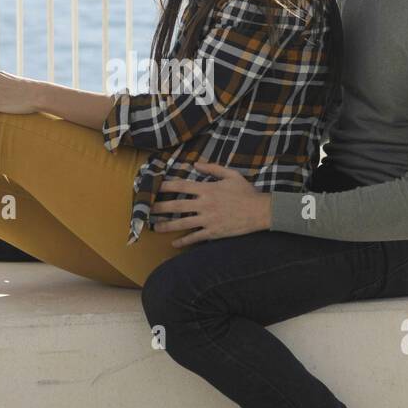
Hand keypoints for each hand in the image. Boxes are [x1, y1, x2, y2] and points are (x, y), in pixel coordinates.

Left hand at [151, 162, 271, 246]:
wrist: (260, 212)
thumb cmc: (246, 192)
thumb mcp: (231, 175)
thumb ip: (212, 168)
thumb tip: (195, 164)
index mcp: (208, 189)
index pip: (181, 186)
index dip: (166, 186)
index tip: (155, 187)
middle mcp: (205, 204)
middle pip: (176, 206)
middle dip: (159, 207)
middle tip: (147, 210)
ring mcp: (208, 220)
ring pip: (182, 224)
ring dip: (167, 226)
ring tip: (155, 228)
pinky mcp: (214, 232)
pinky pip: (195, 238)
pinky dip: (184, 241)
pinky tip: (174, 243)